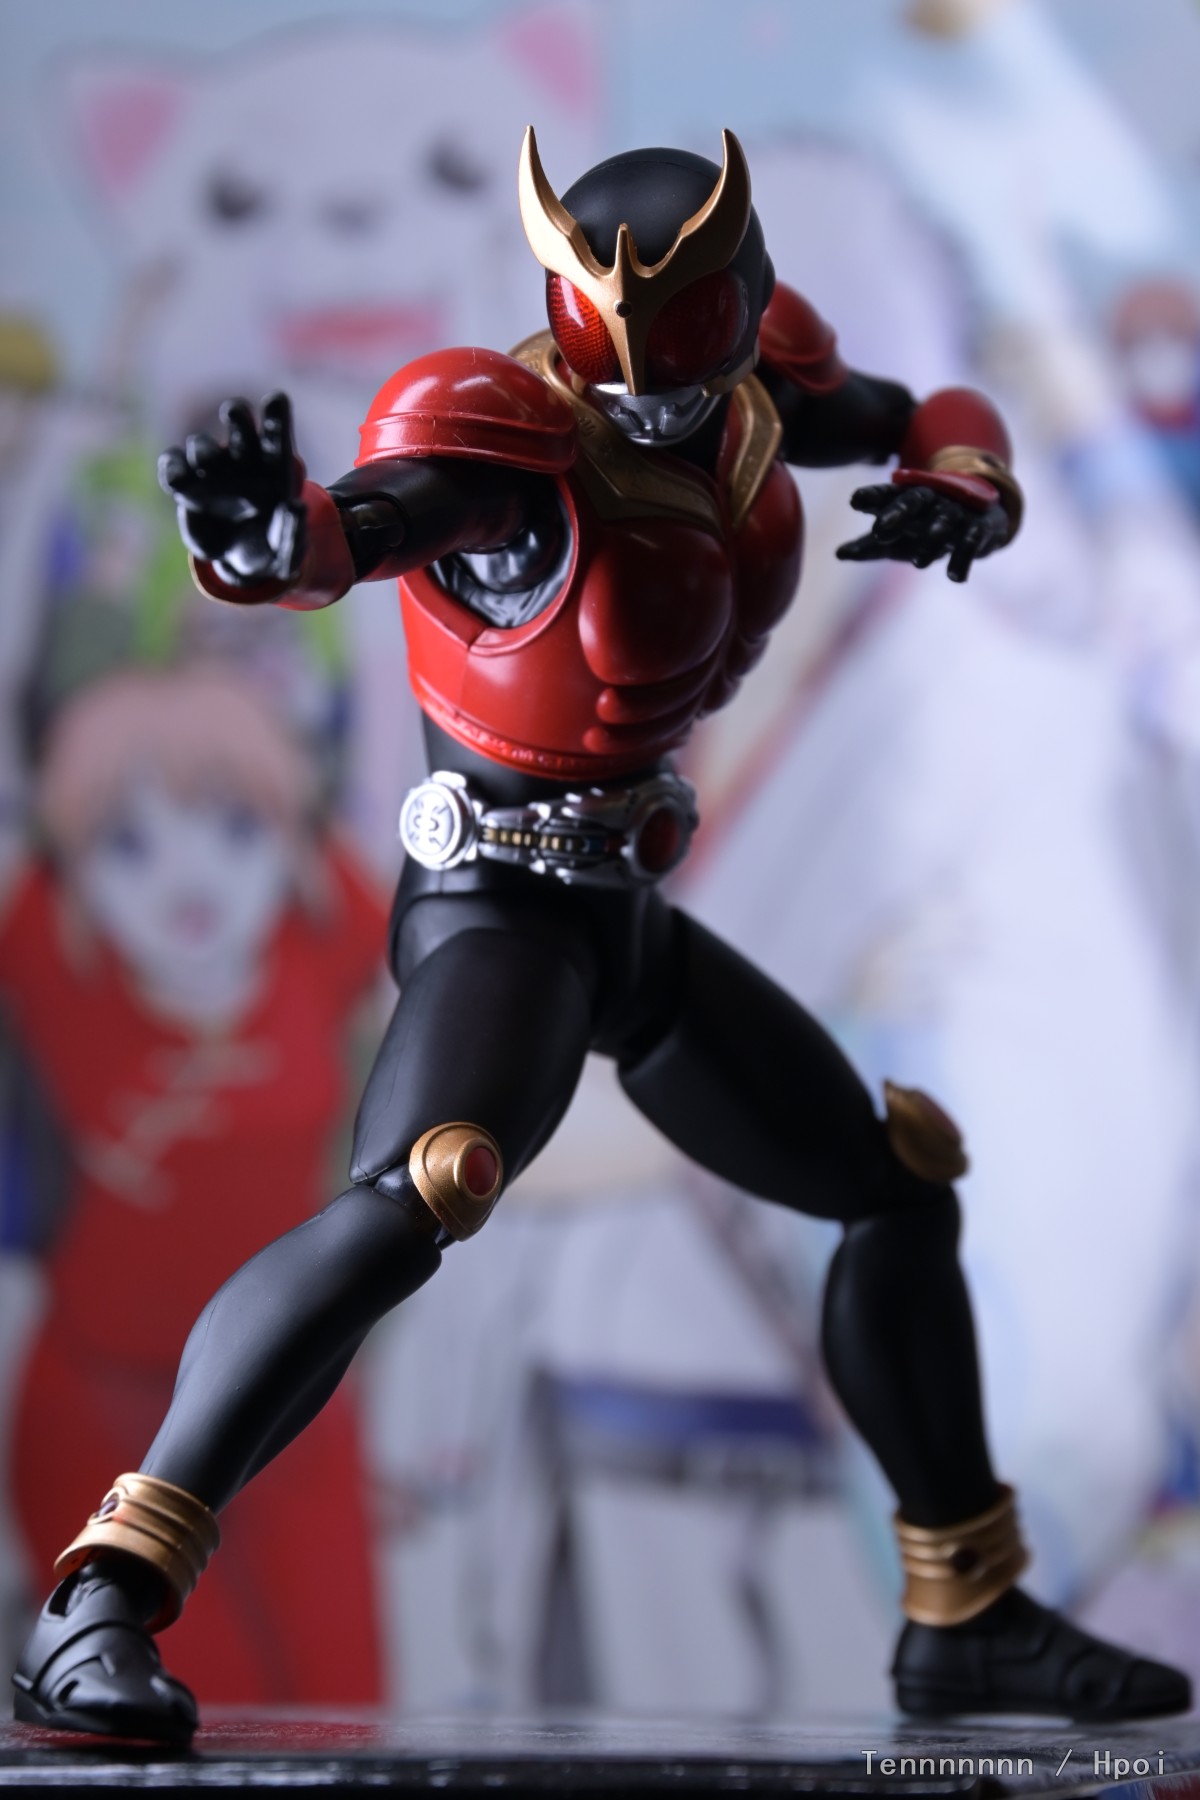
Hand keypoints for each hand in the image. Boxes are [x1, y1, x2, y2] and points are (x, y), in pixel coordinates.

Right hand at [158, 394, 305, 586]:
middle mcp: (243, 459)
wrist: (243, 563)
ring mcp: (212, 468)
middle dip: (236, 416)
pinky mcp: (186, 482)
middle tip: (235, 413)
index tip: (277, 399)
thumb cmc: (274, 550)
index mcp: (275, 468)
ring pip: (202, 444)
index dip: (276, 417)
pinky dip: (171, 467)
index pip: (276, 435)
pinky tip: (176, 480)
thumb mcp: (289, 553)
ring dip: (203, 449)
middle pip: (238, 423)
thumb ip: (294, 533)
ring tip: (205, 462)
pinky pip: (172, 464)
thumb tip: (295, 507)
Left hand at [836, 482, 1009, 583]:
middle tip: (880, 530)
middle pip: (914, 501)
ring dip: (933, 536)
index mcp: (909, 498)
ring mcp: (958, 511)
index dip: (872, 497)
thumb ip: (869, 546)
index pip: (888, 494)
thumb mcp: (897, 539)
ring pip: (945, 519)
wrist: (981, 522)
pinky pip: (973, 539)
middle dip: (898, 513)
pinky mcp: (981, 526)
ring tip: (919, 563)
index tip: (854, 501)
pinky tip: (954, 578)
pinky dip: (965, 557)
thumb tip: (838, 554)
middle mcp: (933, 499)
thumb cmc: (926, 531)